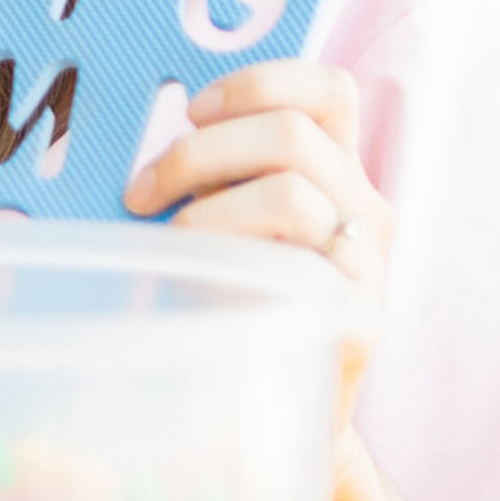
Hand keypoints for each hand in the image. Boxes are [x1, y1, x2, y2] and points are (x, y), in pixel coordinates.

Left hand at [125, 58, 403, 500]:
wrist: (267, 416)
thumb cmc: (227, 308)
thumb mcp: (222, 227)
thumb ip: (208, 179)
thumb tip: (131, 155)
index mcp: (338, 173)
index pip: (329, 91)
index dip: (259, 83)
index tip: (191, 110)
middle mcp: (363, 210)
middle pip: (293, 133)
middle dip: (199, 152)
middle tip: (142, 193)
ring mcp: (367, 264)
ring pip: (294, 191)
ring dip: (208, 209)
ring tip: (171, 242)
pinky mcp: (357, 319)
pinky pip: (302, 267)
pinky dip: (230, 260)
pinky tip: (198, 284)